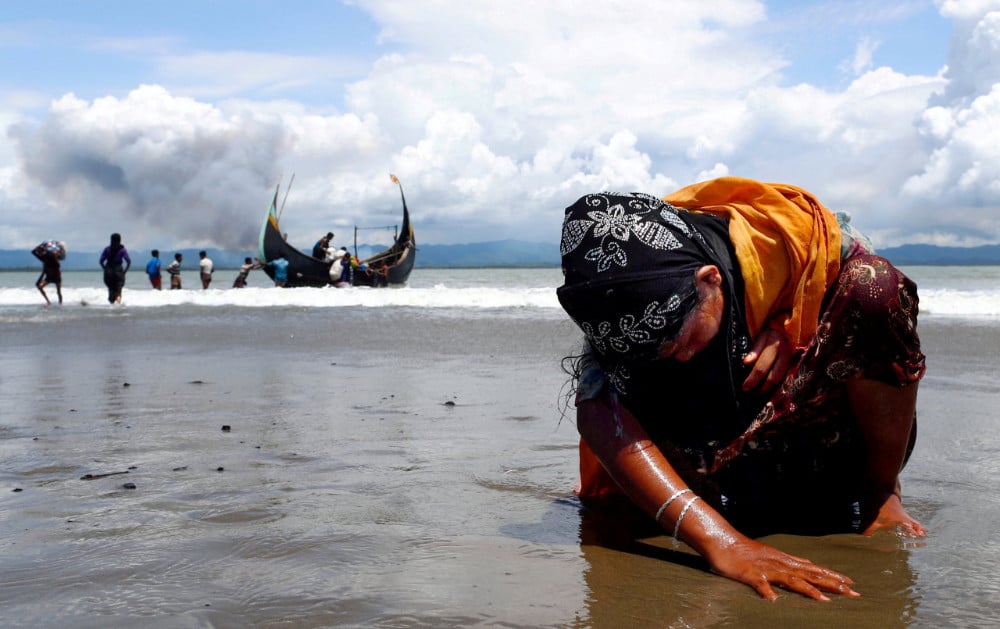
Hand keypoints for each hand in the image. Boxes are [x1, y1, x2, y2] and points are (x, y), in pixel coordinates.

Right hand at [705, 536, 860, 600]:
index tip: (852, 584)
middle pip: (810, 575)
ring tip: (824, 600)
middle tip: (852, 593)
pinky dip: (767, 592)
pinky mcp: (750, 574)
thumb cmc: (746, 550)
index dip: (833, 576)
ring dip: (808, 589)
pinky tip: (774, 600)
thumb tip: (808, 564)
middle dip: (831, 584)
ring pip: (791, 580)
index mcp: (786, 561)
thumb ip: (790, 561)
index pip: (815, 569)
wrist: (723, 540)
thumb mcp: (772, 555)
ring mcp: (766, 569)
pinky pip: (760, 584)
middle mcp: (780, 564)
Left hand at [742, 327, 793, 392]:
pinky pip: (788, 381)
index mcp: (775, 348)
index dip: (752, 379)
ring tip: (761, 395)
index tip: (745, 387)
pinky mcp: (796, 366)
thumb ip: (754, 350)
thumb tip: (746, 362)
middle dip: (762, 388)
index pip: (761, 367)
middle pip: (773, 378)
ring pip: (782, 381)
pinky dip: (780, 389)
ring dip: (772, 391)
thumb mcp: (761, 337)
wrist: (787, 331)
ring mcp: (793, 362)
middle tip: (753, 394)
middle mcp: (785, 356)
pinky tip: (772, 393)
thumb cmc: (771, 334)